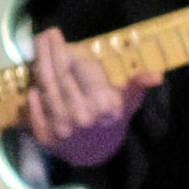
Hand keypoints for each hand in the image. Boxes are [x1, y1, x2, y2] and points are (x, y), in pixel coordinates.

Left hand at [20, 30, 138, 168]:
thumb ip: (137, 85)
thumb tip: (156, 75)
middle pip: (61, 75)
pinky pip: (35, 111)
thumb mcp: (129, 103)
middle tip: (45, 32)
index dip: (71, 51)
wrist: (97, 156)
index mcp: (105, 104)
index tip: (61, 37)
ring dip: (39, 65)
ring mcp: (62, 127)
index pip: (82, 69)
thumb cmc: (112, 122)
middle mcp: (83, 115)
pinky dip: (33, 97)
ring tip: (37, 47)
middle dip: (51, 51)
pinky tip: (32, 84)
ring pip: (47, 89)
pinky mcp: (46, 137)